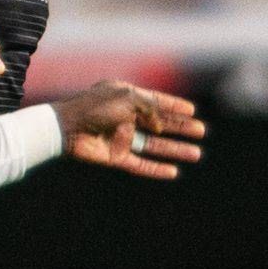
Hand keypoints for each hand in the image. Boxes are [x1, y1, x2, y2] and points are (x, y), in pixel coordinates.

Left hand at [53, 81, 205, 179]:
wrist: (66, 128)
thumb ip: (150, 108)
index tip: (192, 111)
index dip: (174, 105)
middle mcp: (126, 117)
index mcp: (126, 97)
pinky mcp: (116, 156)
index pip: (155, 101)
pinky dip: (157, 169)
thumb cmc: (95, 108)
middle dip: (181, 128)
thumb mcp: (127, 99)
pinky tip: (173, 171)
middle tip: (201, 131)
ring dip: (175, 149)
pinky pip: (141, 164)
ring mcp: (121, 138)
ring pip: (155, 145)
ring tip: (197, 153)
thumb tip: (161, 125)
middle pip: (159, 124)